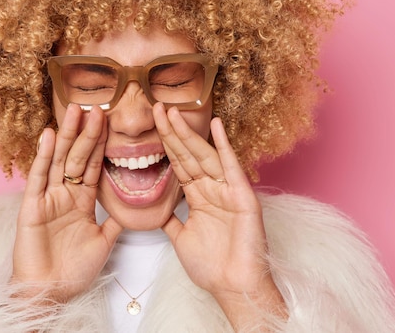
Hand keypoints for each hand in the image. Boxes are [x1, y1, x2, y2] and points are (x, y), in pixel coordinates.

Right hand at [12, 105, 122, 301]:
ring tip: (74, 110)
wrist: (50, 292)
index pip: (93, 164)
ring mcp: (48, 198)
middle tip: (94, 105)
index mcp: (82, 200)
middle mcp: (65, 194)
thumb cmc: (73, 270)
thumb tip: (133, 208)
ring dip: (67, 135)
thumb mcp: (103, 242)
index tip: (108, 119)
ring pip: (59, 160)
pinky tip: (48, 136)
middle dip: (86, 131)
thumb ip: (114, 222)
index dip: (100, 142)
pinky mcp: (32, 207)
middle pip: (77, 156)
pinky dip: (43, 157)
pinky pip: (39, 178)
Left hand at [153, 103, 284, 323]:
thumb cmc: (212, 267)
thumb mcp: (180, 238)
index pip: (178, 163)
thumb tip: (155, 211)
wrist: (233, 288)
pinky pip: (231, 167)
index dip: (165, 143)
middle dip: (171, 132)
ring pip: (204, 156)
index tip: (151, 124)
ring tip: (172, 112)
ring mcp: (227, 190)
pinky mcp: (242, 196)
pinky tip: (216, 125)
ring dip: (188, 133)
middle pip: (188, 154)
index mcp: (199, 196)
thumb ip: (170, 220)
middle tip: (155, 108)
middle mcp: (213, 189)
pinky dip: (223, 145)